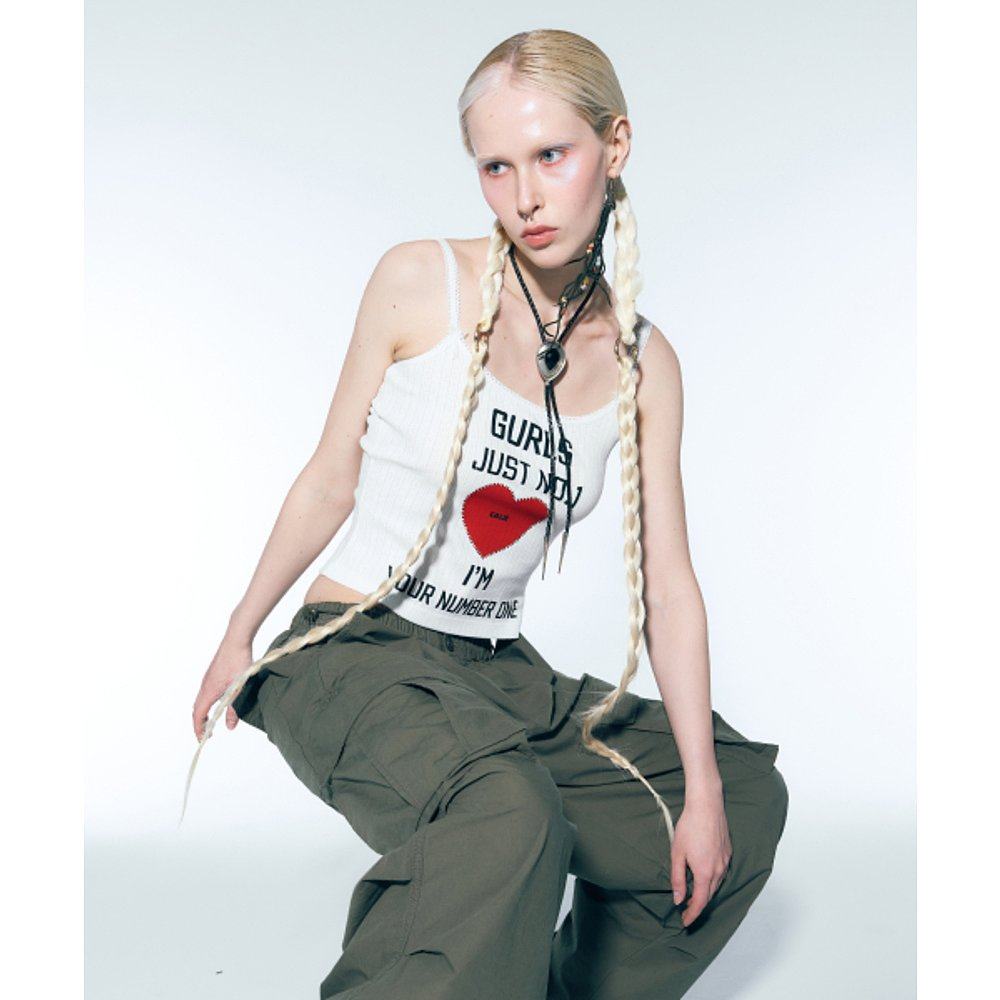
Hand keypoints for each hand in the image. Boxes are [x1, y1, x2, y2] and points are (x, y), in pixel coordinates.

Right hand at [192, 639, 252, 740]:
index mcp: (208, 691)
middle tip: (206, 733)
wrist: (236, 640)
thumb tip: (230, 726)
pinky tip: (218, 702)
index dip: (199, 728)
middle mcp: (205, 686)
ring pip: (201, 700)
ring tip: (211, 721)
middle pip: (197, 709)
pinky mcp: (213, 673)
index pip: (198, 715)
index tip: (202, 739)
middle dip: (199, 723)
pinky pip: (205, 692)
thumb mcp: (239, 689)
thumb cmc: (238, 661)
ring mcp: (208, 679)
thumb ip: (234, 709)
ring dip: (203, 713)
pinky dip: (207, 703)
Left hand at [671, 794, 732, 927]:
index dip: (692, 914)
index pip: (700, 901)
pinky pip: (721, 873)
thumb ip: (677, 878)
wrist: (707, 805)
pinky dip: (712, 880)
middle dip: (698, 905)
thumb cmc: (689, 826)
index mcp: (705, 872)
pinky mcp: (728, 853)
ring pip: (716, 884)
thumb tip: (678, 899)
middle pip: (709, 895)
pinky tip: (704, 876)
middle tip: (686, 911)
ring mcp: (725, 861)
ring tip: (693, 896)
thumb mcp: (677, 853)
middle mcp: (718, 870)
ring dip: (705, 893)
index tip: (685, 922)